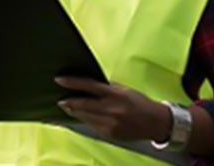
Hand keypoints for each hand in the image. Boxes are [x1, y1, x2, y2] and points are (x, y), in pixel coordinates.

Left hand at [55, 77, 171, 143]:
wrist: (154, 122)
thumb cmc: (138, 102)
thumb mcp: (123, 89)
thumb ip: (106, 87)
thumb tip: (88, 83)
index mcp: (115, 94)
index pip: (89, 86)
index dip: (72, 82)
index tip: (59, 80)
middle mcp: (111, 109)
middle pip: (83, 105)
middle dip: (69, 102)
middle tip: (60, 99)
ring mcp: (110, 123)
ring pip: (85, 117)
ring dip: (75, 111)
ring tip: (68, 106)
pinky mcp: (109, 134)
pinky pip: (92, 126)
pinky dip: (86, 120)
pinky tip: (83, 116)